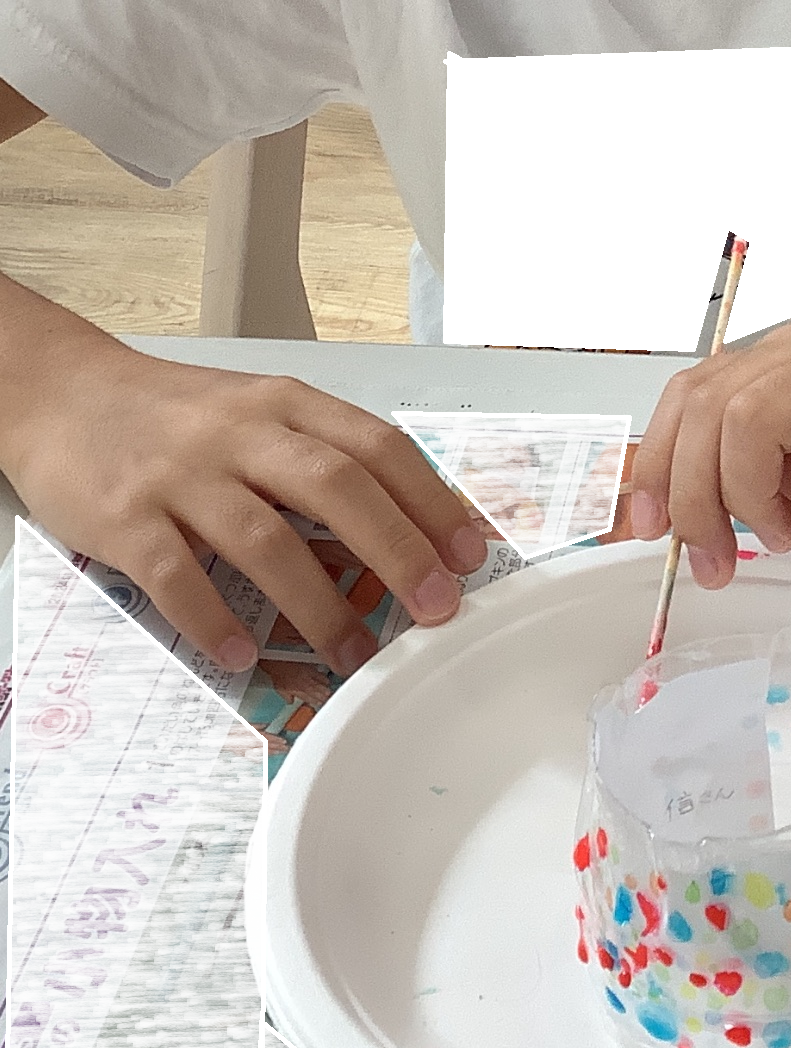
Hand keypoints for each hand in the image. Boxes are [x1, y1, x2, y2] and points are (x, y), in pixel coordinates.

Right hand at [0, 337, 485, 674]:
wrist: (63, 392)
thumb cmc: (178, 415)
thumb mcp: (260, 412)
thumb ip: (323, 457)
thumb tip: (409, 529)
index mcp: (286, 404)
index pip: (378, 447)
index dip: (431, 501)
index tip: (470, 554)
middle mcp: (241, 433)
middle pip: (337, 487)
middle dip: (398, 550)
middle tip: (436, 607)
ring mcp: (182, 474)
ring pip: (264, 538)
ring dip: (317, 602)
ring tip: (353, 653)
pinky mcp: (125, 517)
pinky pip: (176, 576)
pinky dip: (214, 619)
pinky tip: (243, 654)